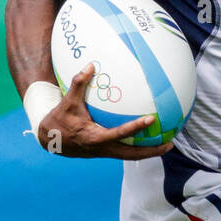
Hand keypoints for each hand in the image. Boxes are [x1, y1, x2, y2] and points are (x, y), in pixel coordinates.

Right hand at [36, 63, 172, 158]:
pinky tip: (150, 140)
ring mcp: (105, 153)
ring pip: (131, 156)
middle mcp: (102, 149)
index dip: (135, 128)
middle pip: (132, 154)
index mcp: (94, 138)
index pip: (119, 133)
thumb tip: (90, 65)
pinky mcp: (105, 152)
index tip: (151, 120)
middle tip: (170, 144)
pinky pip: (126, 152)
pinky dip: (139, 148)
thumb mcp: (67, 101)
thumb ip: (79, 83)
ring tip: (167, 145)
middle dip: (151, 151)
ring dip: (149, 152)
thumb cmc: (60, 119)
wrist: (50, 140)